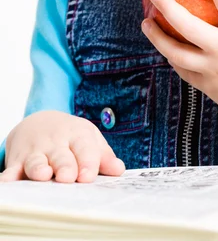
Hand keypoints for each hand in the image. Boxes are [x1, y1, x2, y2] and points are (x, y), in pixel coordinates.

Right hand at [0, 111, 125, 182]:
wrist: (40, 123)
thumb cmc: (71, 137)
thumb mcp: (89, 140)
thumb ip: (103, 156)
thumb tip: (119, 170)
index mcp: (77, 136)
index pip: (85, 148)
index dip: (87, 162)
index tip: (88, 176)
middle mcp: (56, 142)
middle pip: (61, 155)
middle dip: (64, 166)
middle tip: (67, 177)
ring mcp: (36, 150)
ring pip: (37, 160)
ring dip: (38, 167)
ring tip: (42, 174)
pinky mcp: (18, 159)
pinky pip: (12, 168)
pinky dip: (9, 176)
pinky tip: (8, 182)